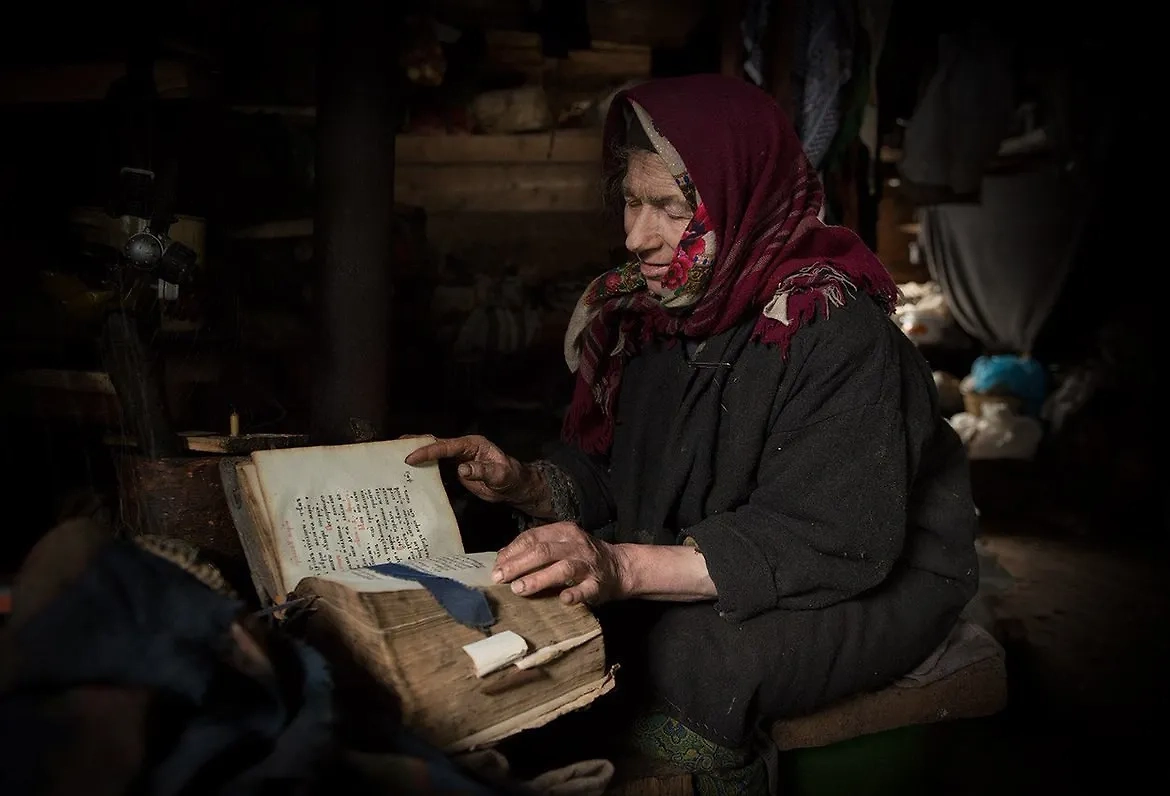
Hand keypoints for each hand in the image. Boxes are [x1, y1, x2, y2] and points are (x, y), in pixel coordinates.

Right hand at [403, 434, 533, 505]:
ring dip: (417, 455)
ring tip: (394, 458)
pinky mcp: (455, 470)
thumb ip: (482, 471)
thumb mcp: (500, 475)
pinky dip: (424, 469)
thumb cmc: (511, 478)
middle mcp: (462, 449)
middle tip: (392, 448)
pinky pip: (437, 467)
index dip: (428, 451)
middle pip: (436, 444)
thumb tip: (462, 469)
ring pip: (434, 454)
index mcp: (472, 445)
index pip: (446, 446)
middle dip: (415, 445)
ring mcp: (458, 458)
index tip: (411, 458)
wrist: (514, 486)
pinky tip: (410, 474)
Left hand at [492, 521, 630, 605]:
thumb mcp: (560, 544)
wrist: (619, 566)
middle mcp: (576, 545)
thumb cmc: (581, 556)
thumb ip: (534, 547)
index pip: (533, 537)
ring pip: (562, 569)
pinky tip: (562, 599)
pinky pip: (585, 589)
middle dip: (518, 565)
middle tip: (500, 578)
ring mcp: (588, 565)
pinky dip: (574, 594)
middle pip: (544, 552)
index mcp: (564, 532)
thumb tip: (502, 558)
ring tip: (519, 589)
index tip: (497, 566)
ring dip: (538, 579)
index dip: (512, 551)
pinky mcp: (598, 584)